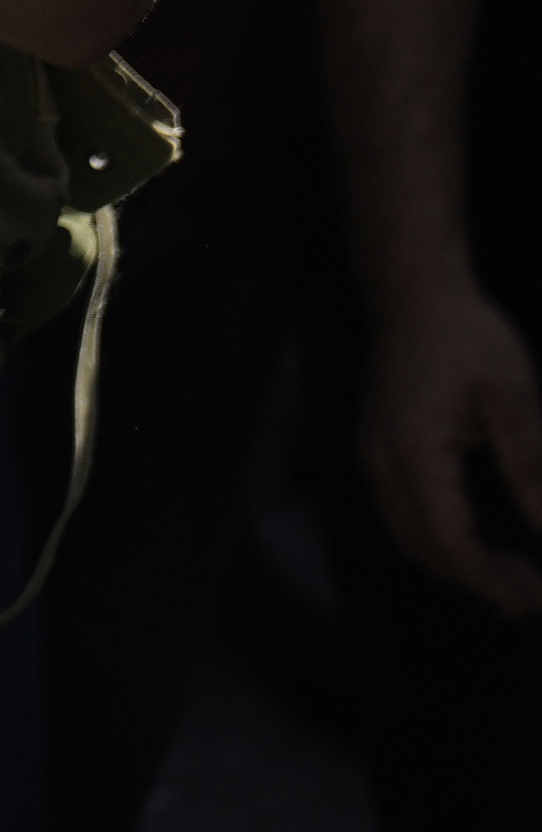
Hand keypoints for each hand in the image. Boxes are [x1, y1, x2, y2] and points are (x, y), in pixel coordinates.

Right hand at [360, 270, 541, 617]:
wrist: (413, 296)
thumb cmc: (465, 336)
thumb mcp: (513, 394)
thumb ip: (529, 462)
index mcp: (411, 448)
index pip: (445, 536)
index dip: (485, 579)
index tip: (527, 603)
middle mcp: (380, 460)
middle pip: (422, 547)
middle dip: (477, 581)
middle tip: (535, 597)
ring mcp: (374, 458)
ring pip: (411, 537)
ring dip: (461, 566)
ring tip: (519, 579)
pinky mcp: (381, 455)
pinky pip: (407, 517)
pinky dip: (445, 542)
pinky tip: (486, 545)